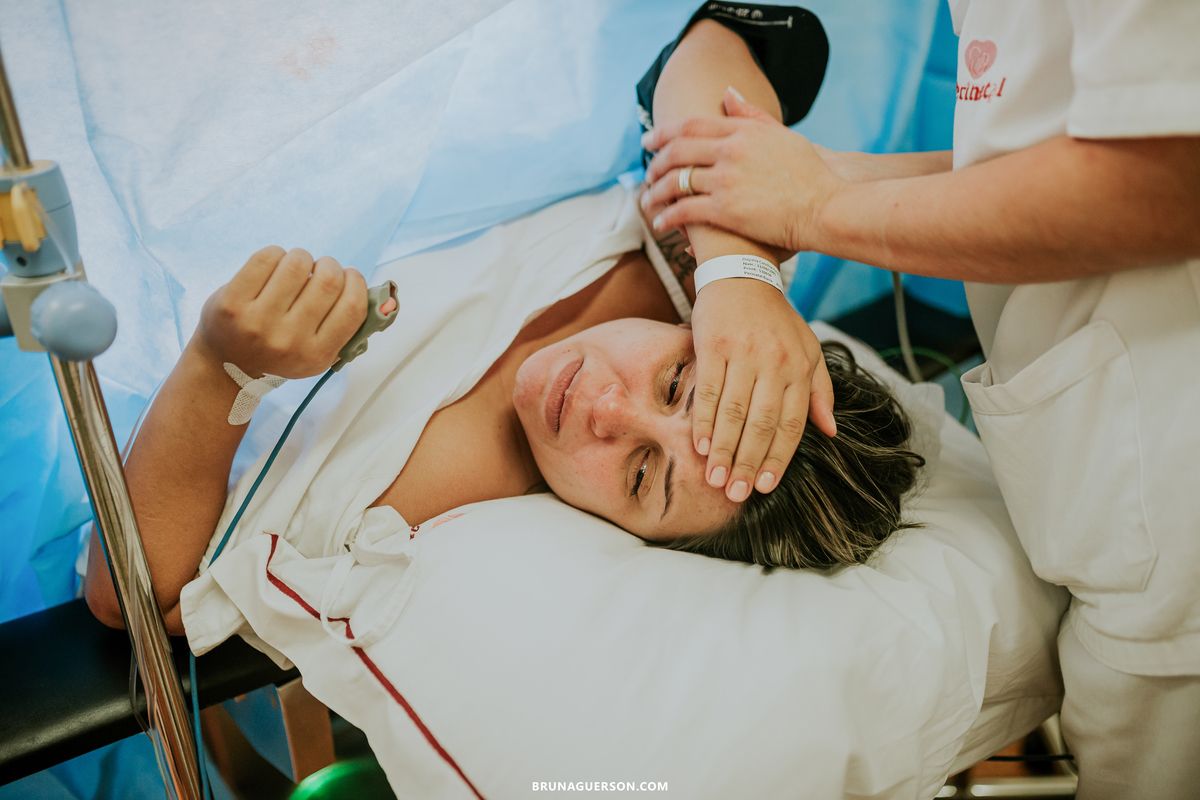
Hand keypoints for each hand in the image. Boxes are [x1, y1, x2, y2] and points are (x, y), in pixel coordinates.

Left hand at [196, 246, 367, 378]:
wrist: (226, 367)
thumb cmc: (283, 353)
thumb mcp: (320, 353)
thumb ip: (353, 328)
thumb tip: (389, 300)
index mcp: (317, 354)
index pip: (352, 305)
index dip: (355, 281)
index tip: (348, 278)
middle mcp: (288, 340)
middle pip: (328, 279)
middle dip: (329, 266)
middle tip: (321, 270)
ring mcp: (256, 321)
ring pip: (298, 262)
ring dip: (302, 258)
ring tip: (295, 269)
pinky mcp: (231, 302)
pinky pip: (266, 257)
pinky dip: (276, 254)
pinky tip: (274, 267)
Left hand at [641, 88, 843, 252]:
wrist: (826, 208)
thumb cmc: (811, 175)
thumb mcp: (783, 136)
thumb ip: (751, 116)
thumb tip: (727, 93)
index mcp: (743, 131)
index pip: (692, 125)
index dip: (665, 132)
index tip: (650, 140)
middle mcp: (731, 151)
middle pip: (678, 151)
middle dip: (655, 161)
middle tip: (645, 171)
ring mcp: (726, 180)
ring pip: (676, 181)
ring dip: (655, 192)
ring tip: (647, 201)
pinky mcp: (725, 210)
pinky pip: (684, 211)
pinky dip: (667, 218)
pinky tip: (660, 225)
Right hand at [690, 276, 835, 501]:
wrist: (741, 274)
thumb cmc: (776, 319)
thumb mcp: (808, 349)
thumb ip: (819, 391)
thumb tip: (831, 431)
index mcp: (800, 367)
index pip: (792, 423)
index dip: (779, 458)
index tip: (766, 487)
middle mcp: (775, 362)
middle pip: (762, 423)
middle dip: (749, 463)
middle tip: (737, 494)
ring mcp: (744, 353)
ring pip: (735, 412)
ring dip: (725, 450)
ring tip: (717, 479)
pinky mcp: (714, 345)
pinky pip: (710, 390)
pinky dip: (705, 421)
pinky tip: (701, 446)